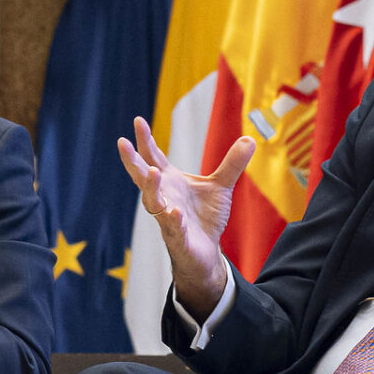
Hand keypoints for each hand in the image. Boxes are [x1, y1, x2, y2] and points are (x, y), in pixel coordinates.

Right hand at [118, 116, 252, 315]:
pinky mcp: (178, 239)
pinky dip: (173, 220)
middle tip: (123, 143)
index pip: (153, 158)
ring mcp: (167, 218)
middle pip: (143, 177)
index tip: (138, 121)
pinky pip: (173, 228)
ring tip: (152, 172)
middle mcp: (164, 197)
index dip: (145, 141)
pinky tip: (175, 212)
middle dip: (133, 160)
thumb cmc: (205, 218)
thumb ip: (232, 164)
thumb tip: (250, 140)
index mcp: (170, 182)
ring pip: (153, 202)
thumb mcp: (221, 187)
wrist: (206, 252)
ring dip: (151, 187)